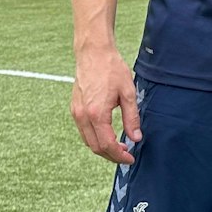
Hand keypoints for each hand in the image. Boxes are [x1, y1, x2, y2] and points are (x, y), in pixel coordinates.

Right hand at [71, 46, 141, 163]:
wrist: (93, 53)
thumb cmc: (112, 69)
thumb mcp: (128, 93)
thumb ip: (132, 118)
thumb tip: (136, 138)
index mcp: (97, 114)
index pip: (107, 145)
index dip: (120, 155)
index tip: (131, 158)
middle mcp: (83, 116)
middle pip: (95, 147)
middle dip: (111, 155)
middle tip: (127, 155)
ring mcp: (76, 113)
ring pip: (88, 141)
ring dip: (102, 148)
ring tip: (119, 146)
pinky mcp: (74, 108)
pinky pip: (83, 131)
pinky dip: (95, 138)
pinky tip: (107, 134)